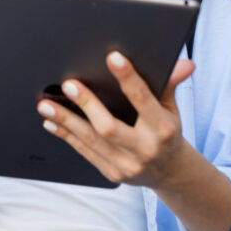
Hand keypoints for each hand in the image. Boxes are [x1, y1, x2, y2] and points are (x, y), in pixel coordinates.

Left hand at [37, 51, 195, 187]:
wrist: (170, 173)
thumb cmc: (167, 132)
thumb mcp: (172, 109)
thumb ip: (170, 84)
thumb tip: (185, 63)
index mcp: (162, 129)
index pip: (144, 100)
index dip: (128, 78)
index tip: (112, 57)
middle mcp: (144, 149)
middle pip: (109, 127)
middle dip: (87, 105)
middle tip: (68, 84)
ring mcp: (127, 164)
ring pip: (91, 140)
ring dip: (66, 121)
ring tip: (45, 105)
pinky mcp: (111, 173)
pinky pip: (84, 152)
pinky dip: (66, 135)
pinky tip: (51, 122)